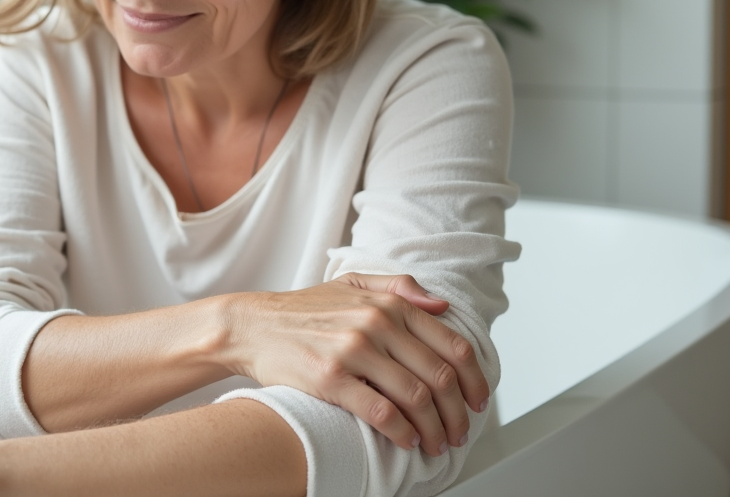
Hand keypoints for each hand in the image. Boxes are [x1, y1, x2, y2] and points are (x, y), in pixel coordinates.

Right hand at [220, 273, 487, 456]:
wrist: (251, 326)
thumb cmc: (302, 310)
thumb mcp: (351, 284)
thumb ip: (399, 288)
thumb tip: (441, 306)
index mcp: (387, 303)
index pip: (451, 344)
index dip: (473, 379)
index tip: (478, 401)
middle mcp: (375, 323)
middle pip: (439, 376)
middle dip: (458, 413)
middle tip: (460, 433)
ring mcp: (353, 350)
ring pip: (416, 397)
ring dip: (435, 429)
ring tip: (437, 444)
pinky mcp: (330, 378)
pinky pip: (381, 412)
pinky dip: (403, 433)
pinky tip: (408, 442)